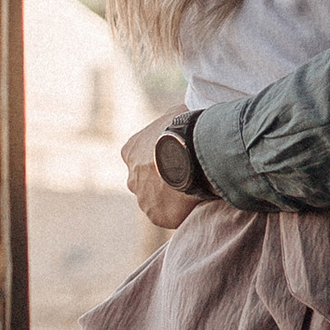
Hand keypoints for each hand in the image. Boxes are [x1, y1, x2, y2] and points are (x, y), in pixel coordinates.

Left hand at [122, 117, 197, 231]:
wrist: (189, 154)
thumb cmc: (184, 130)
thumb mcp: (176, 112)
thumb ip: (172, 120)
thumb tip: (180, 115)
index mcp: (131, 150)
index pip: (142, 157)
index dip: (161, 157)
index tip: (178, 157)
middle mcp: (132, 177)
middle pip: (147, 182)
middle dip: (164, 181)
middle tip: (189, 175)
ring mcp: (143, 199)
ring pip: (158, 201)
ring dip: (173, 197)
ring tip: (197, 189)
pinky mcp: (157, 216)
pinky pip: (170, 216)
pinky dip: (182, 212)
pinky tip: (198, 202)